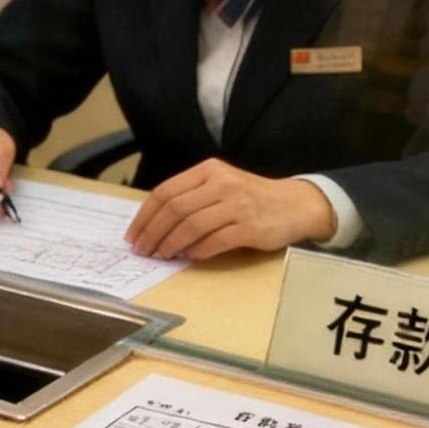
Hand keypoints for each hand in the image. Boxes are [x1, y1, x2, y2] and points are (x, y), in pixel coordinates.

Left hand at [124, 159, 335, 261]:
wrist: (295, 205)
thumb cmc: (251, 198)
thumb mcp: (221, 185)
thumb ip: (192, 197)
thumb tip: (153, 224)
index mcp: (209, 170)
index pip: (166, 192)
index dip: (144, 216)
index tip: (133, 235)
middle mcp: (222, 183)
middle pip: (175, 209)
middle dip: (152, 233)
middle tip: (142, 250)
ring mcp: (237, 205)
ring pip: (191, 226)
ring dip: (170, 244)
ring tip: (161, 256)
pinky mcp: (249, 227)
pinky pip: (214, 242)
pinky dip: (196, 251)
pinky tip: (188, 257)